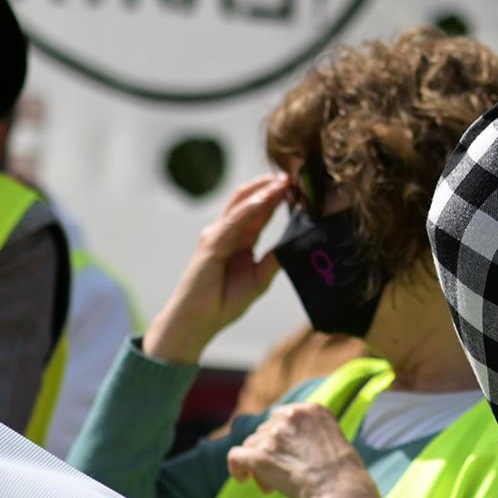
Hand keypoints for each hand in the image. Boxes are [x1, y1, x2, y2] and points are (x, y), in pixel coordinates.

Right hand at [143, 174, 287, 364]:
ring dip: (263, 191)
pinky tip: (265, 200)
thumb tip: (297, 243)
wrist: (198, 321)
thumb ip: (274, 260)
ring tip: (283, 181)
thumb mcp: (259, 279)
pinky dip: (250, 208)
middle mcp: (228, 232)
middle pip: (249, 200)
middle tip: (292, 176)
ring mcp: (217, 235)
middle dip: (270, 186)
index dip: (278, 198)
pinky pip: (233, 221)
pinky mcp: (211, 244)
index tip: (299, 187)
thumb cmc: (224, 301)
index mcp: (242, 239)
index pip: (261, 211)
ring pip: (241, 205)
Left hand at [227, 402, 388, 497]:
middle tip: (281, 473)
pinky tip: (243, 478)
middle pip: (265, 430)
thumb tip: (291, 445)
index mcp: (312, 409)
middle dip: (270, 450)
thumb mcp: (335, 439)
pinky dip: (237, 468)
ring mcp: (274, 435)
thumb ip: (311, 433)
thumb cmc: (344, 474)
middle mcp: (291, 416)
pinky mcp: (259, 456)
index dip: (280, 436)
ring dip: (259, 463)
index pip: (282, 416)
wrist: (341, 492)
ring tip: (272, 485)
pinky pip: (236, 457)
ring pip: (251, 444)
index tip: (285, 452)